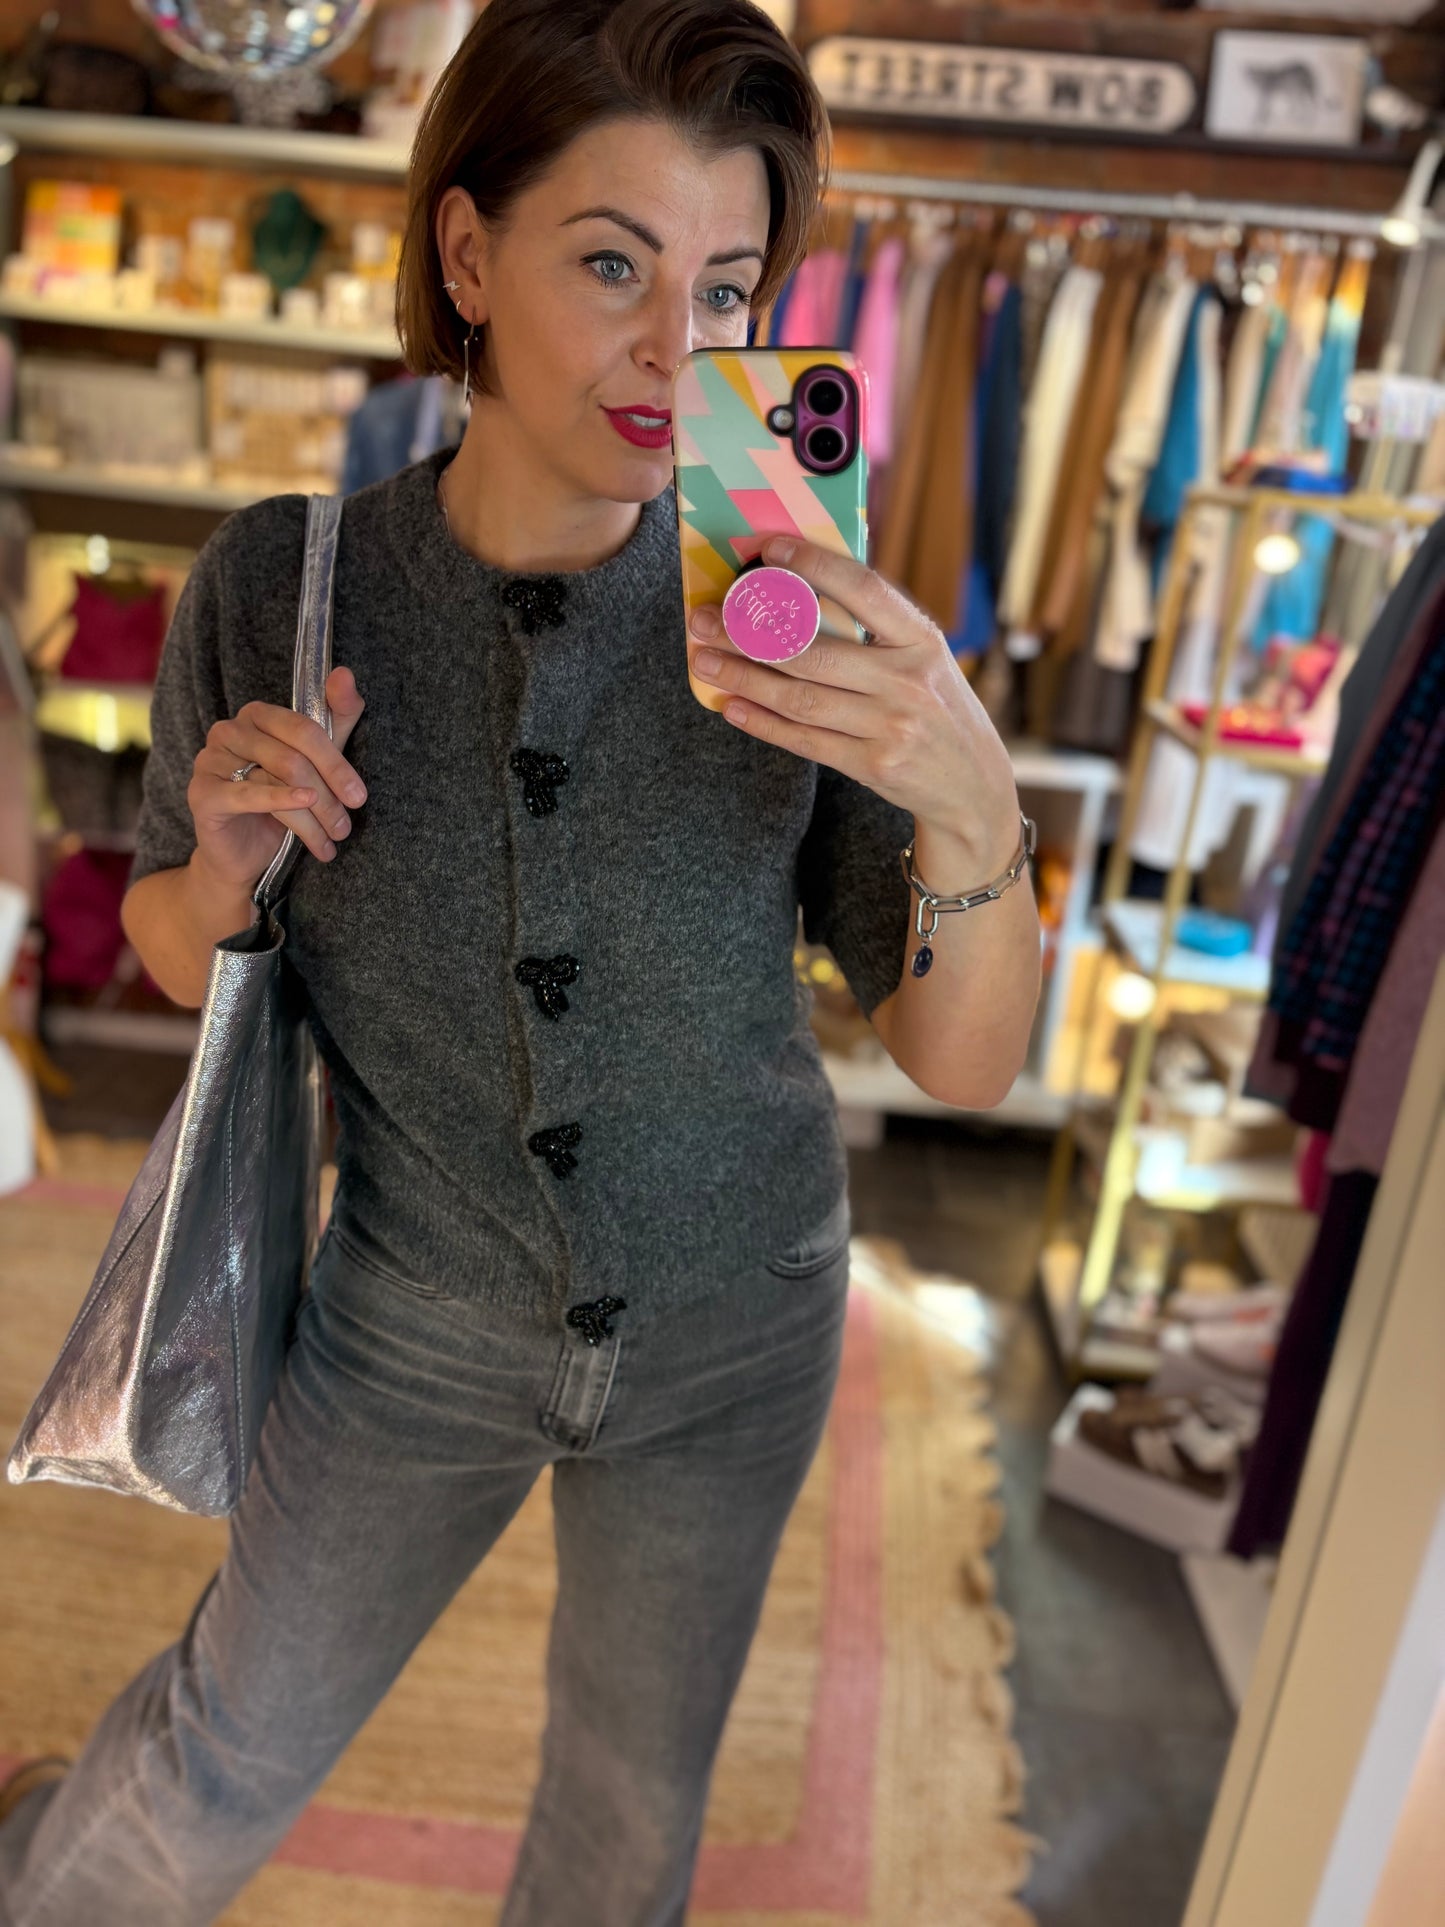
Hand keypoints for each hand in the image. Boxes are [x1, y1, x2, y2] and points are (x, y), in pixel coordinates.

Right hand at [188, 666, 367, 890]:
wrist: (241, 853)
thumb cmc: (281, 802)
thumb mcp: (316, 760)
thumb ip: (335, 718)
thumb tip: (344, 672)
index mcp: (257, 715)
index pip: (304, 729)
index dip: (335, 763)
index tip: (359, 796)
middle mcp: (229, 730)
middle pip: (291, 757)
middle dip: (326, 795)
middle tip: (346, 826)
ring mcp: (210, 759)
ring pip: (275, 780)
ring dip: (311, 816)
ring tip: (333, 839)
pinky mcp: (202, 792)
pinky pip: (248, 795)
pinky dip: (280, 803)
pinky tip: (306, 815)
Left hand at [687, 536, 1020, 869]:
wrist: (975, 787)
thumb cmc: (937, 711)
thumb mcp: (925, 661)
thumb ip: (878, 631)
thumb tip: (799, 591)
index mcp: (923, 640)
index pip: (863, 589)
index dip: (812, 564)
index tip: (765, 549)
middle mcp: (908, 680)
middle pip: (813, 650)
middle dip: (748, 632)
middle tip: (704, 618)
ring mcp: (892, 726)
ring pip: (800, 697)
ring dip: (744, 677)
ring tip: (705, 661)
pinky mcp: (874, 766)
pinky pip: (805, 740)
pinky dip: (763, 722)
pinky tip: (732, 706)